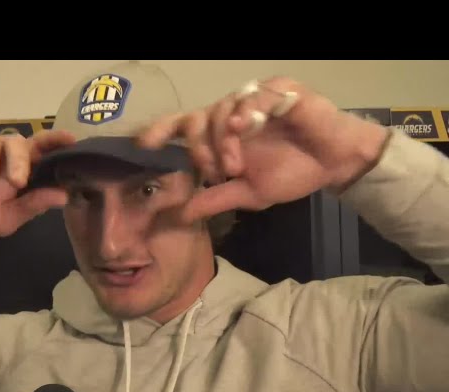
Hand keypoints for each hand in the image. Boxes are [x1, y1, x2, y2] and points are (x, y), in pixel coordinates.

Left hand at [138, 76, 389, 222]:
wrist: (334, 164)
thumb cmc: (292, 172)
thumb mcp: (248, 193)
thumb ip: (215, 199)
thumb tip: (180, 214)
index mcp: (221, 134)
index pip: (184, 126)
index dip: (162, 130)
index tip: (143, 144)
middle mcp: (232, 113)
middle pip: (196, 118)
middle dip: (197, 146)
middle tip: (212, 171)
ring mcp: (254, 99)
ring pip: (221, 108)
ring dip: (222, 140)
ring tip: (235, 166)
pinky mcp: (279, 90)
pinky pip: (253, 96)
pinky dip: (245, 113)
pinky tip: (245, 128)